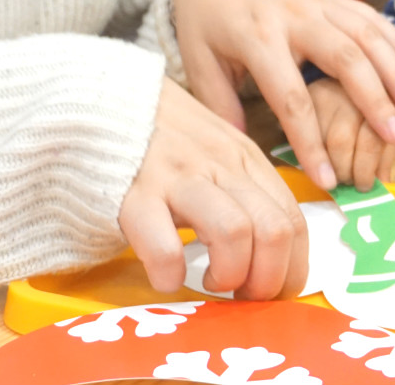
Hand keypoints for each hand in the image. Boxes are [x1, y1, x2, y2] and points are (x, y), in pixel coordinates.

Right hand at [120, 78, 308, 299]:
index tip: (272, 293)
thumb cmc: (161, 136)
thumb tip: (269, 248)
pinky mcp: (135, 193)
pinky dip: (170, 273)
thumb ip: (242, 188)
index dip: (291, 270)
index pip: (293, 221)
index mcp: (245, 160)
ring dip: (229, 275)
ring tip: (208, 282)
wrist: (100, 98)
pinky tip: (165, 275)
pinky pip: (165, 247)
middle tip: (241, 296)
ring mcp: (179, 177)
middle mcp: (221, 166)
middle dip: (267, 281)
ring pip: (235, 232)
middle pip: (275, 231)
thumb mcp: (215, 151)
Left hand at [170, 0, 394, 191]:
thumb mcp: (198, 60)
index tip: (327, 177)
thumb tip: (240, 150)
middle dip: (374, 99)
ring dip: (394, 70)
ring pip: (365, 34)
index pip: (289, 96)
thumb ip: (219, 104)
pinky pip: (369, 15)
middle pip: (343, 58)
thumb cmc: (204, 17)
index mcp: (256, 37)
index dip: (309, 139)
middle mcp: (293, 16)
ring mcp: (317, 1)